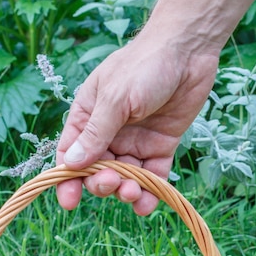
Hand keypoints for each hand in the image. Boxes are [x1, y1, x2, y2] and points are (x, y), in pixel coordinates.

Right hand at [56, 35, 218, 214]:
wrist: (188, 51)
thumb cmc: (144, 64)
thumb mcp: (115, 99)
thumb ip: (95, 133)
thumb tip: (71, 164)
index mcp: (88, 118)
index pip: (71, 154)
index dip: (67, 180)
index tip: (69, 201)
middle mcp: (109, 134)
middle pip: (97, 172)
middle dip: (102, 184)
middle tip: (114, 182)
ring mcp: (135, 143)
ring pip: (125, 179)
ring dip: (126, 191)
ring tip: (133, 192)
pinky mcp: (160, 148)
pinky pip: (152, 178)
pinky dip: (149, 194)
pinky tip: (146, 204)